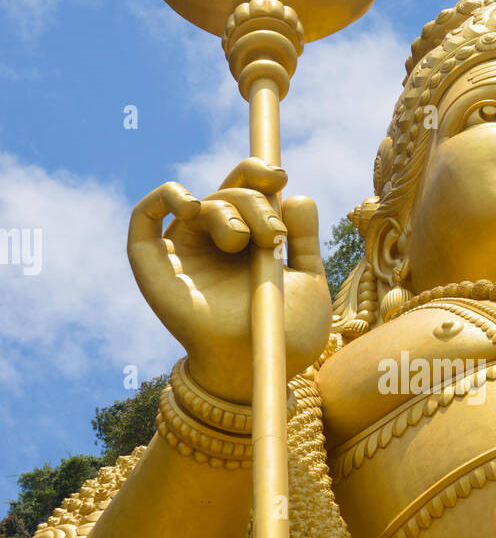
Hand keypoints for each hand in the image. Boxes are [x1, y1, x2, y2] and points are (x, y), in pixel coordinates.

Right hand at [128, 157, 332, 402]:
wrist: (260, 364)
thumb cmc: (286, 333)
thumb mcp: (308, 279)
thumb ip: (304, 238)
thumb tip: (295, 196)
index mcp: (249, 240)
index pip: (245, 188)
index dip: (257, 173)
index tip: (280, 178)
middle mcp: (214, 242)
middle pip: (227, 192)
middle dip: (253, 201)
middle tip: (272, 234)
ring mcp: (183, 251)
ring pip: (200, 202)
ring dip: (228, 209)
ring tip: (247, 242)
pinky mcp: (153, 264)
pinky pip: (145, 216)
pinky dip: (164, 196)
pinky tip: (191, 202)